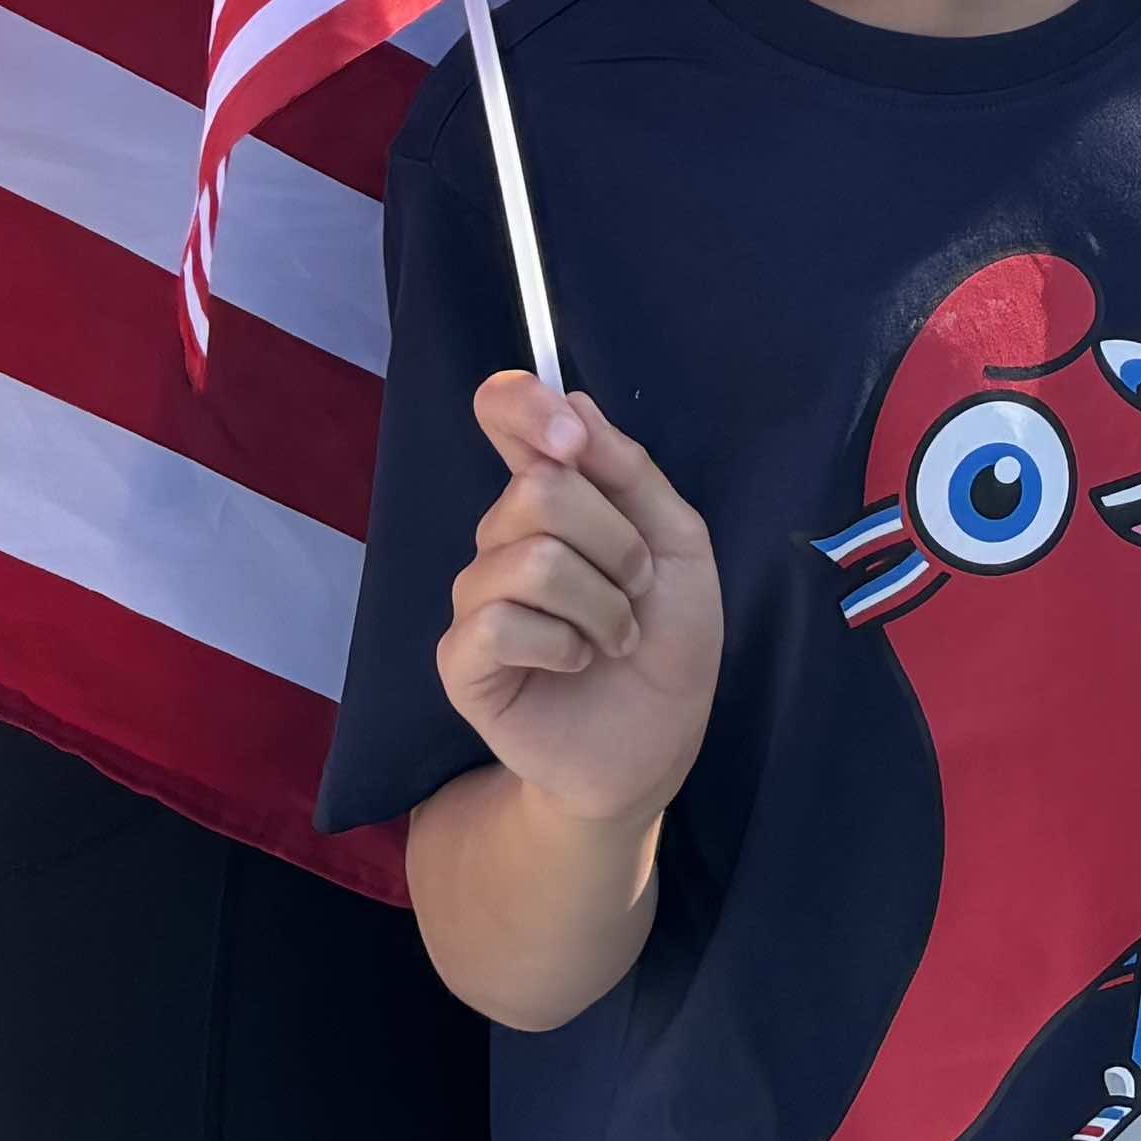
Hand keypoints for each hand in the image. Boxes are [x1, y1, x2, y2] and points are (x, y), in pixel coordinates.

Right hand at [438, 373, 723, 829]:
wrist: (659, 741)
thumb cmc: (669, 637)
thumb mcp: (678, 543)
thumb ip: (630, 472)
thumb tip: (573, 399)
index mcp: (555, 492)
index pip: (505, 413)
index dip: (524, 406)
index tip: (571, 440)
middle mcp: (505, 535)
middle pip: (539, 490)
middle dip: (615, 542)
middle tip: (639, 588)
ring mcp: (477, 595)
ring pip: (531, 559)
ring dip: (602, 605)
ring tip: (617, 638)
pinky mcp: (461, 658)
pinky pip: (496, 623)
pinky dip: (563, 643)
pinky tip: (577, 662)